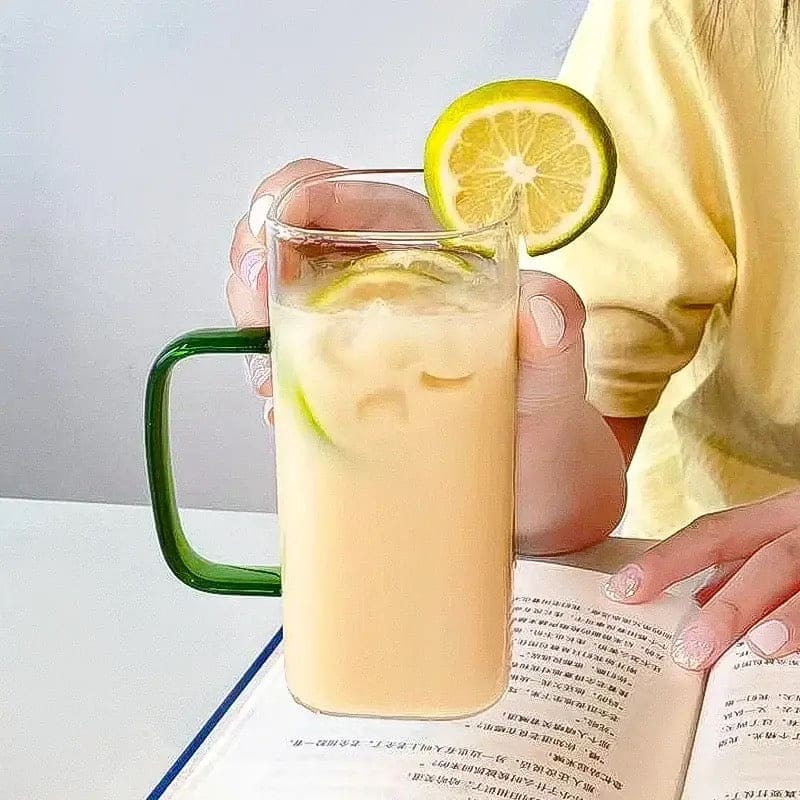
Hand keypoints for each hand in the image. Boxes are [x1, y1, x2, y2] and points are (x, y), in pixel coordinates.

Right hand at [226, 161, 625, 551]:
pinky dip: (270, 376)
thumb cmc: (545, 417)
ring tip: (268, 371)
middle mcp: (386, 287)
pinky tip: (281, 406)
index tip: (271, 226)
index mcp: (429, 254)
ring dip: (255, 321)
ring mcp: (359, 337)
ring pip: (281, 302)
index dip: (298, 193)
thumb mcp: (556, 371)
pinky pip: (290, 364)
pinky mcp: (345, 385)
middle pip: (295, 244)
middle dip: (256, 259)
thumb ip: (560, 333)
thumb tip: (539, 310)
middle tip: (253, 308)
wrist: (533, 486)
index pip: (352, 197)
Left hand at [603, 490, 799, 668]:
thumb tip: (695, 602)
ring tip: (758, 648)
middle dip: (726, 606)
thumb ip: (741, 568)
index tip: (623, 590)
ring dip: (785, 615)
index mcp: (776, 517)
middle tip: (689, 653)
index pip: (713, 533)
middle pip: (765, 561)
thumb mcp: (780, 546)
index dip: (667, 560)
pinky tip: (799, 657)